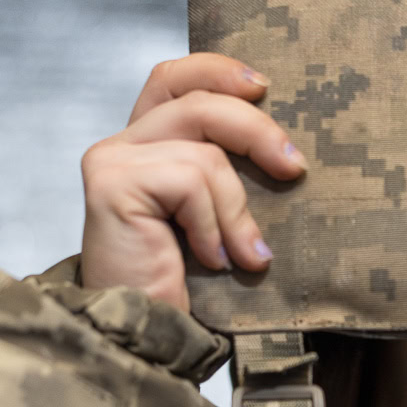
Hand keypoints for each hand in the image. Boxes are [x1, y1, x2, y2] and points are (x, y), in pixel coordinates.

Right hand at [78, 53, 305, 310]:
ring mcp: (113, 160)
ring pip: (205, 149)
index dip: (216, 70)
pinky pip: (190, 180)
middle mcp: (123, 145)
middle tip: (294, 167)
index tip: (263, 86)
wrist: (146, 337)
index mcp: (145, 146)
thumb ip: (226, 175)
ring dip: (237, 207)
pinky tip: (211, 259)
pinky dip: (214, 224)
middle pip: (198, 101)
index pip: (172, 78)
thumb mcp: (218, 219)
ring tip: (246, 255)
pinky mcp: (111, 183)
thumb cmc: (185, 287)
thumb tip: (287, 149)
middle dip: (257, 130)